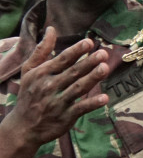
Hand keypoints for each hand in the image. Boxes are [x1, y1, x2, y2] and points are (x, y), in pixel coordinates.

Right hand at [0, 27, 109, 149]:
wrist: (22, 128)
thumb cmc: (29, 94)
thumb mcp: (29, 72)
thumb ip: (42, 50)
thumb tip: (51, 29)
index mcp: (42, 74)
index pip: (62, 60)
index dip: (76, 51)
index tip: (89, 42)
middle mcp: (49, 87)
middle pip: (72, 73)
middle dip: (88, 63)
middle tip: (103, 54)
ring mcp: (57, 103)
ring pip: (77, 89)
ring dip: (92, 78)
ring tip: (105, 68)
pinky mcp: (65, 117)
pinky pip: (80, 109)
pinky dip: (91, 104)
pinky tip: (104, 98)